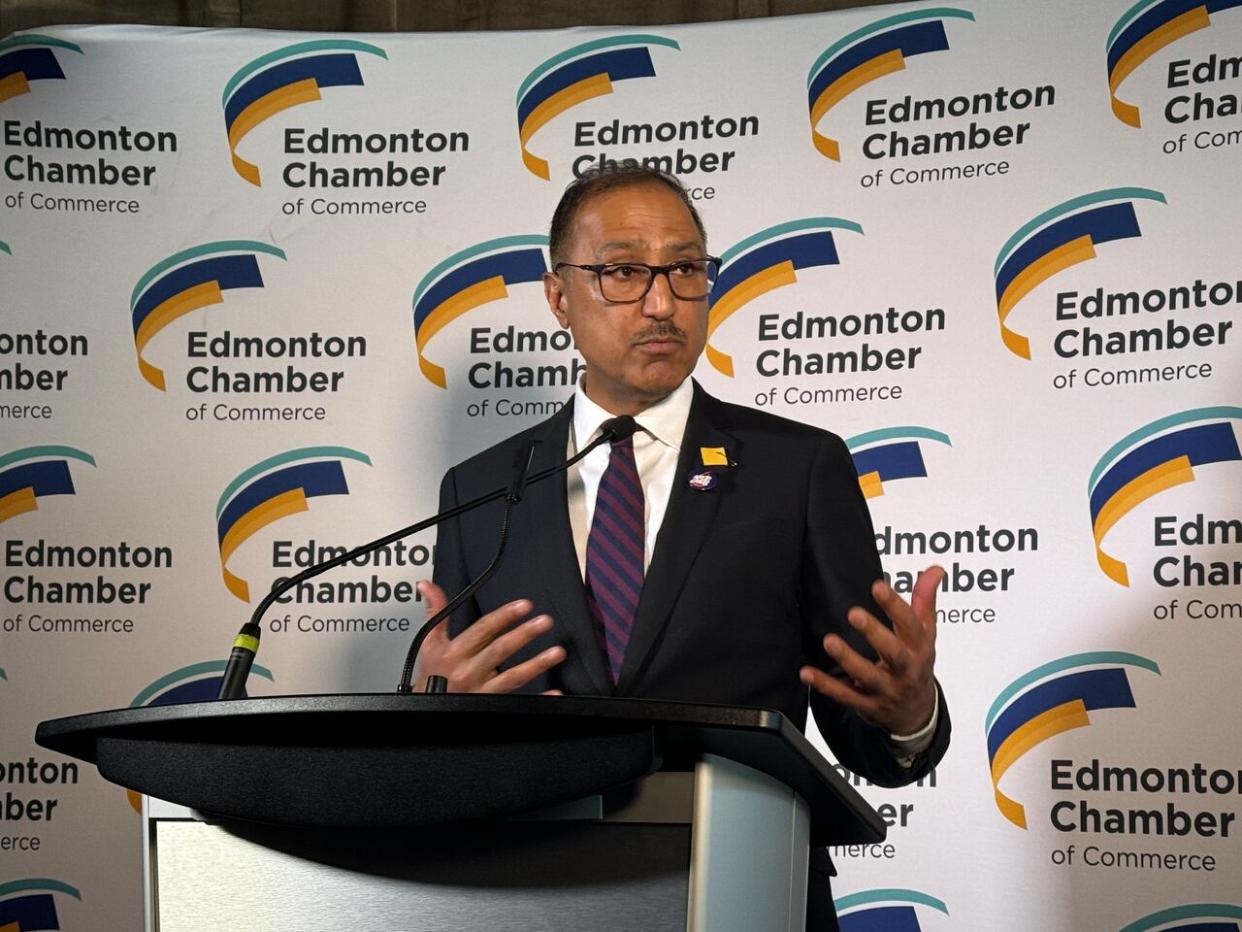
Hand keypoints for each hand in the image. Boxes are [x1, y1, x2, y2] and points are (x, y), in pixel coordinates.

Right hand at [414, 581, 565, 693]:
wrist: (424, 709)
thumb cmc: (431, 674)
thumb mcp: (429, 643)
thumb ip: (435, 612)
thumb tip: (427, 585)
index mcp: (455, 652)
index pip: (483, 630)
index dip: (504, 616)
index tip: (524, 605)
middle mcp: (468, 671)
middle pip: (500, 651)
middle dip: (524, 635)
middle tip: (545, 622)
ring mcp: (481, 691)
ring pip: (512, 678)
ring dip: (536, 665)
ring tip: (557, 653)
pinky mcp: (490, 707)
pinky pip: (516, 704)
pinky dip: (538, 700)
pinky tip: (554, 693)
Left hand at [798, 565, 941, 734]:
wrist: (917, 715)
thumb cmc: (917, 664)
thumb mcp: (925, 634)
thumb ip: (925, 600)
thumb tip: (935, 568)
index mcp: (920, 649)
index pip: (912, 625)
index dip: (896, 606)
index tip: (877, 586)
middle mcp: (906, 670)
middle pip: (894, 653)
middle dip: (875, 634)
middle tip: (854, 613)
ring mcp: (887, 690)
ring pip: (868, 677)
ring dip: (848, 659)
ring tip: (829, 640)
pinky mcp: (868, 706)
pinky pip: (845, 697)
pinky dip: (826, 686)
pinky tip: (807, 673)